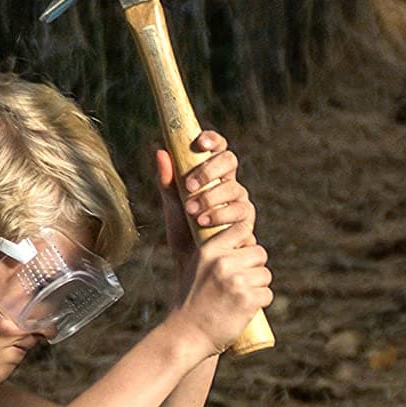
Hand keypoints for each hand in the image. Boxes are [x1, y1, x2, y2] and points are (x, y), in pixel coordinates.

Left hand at [155, 130, 254, 282]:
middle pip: (230, 161)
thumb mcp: (172, 207)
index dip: (213, 140)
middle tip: (189, 186)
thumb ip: (167, 181)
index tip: (199, 143)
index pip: (218, 148)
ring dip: (211, 197)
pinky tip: (203, 222)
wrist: (194, 267)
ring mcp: (240, 202)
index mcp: (213, 175)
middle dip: (209, 171)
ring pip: (234, 187)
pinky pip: (240, 211)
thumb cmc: (183, 234)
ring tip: (191, 211)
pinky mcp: (246, 223)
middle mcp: (229, 184)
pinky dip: (220, 215)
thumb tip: (159, 150)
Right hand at [166, 220, 272, 355]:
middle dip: (254, 268)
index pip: (242, 230)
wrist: (185, 335)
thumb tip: (244, 242)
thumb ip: (215, 254)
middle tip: (241, 285)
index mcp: (209, 251)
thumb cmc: (191, 304)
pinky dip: (260, 303)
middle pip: (259, 253)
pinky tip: (244, 310)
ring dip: (258, 287)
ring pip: (265, 275)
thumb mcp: (196, 269)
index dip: (246, 244)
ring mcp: (236, 281)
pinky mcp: (247, 300)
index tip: (241, 259)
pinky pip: (267, 294)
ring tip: (239, 299)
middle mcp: (223, 262)